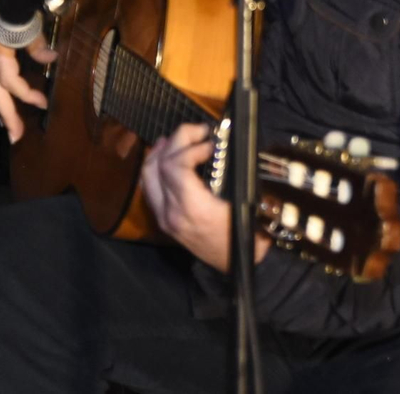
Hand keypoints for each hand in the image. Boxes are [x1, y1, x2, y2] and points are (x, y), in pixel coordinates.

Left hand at [141, 122, 269, 271]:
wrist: (244, 269)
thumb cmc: (251, 236)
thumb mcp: (244, 203)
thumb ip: (227, 173)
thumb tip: (217, 143)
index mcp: (192, 209)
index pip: (175, 165)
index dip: (191, 145)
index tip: (210, 140)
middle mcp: (171, 213)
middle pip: (158, 165)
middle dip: (176, 140)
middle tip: (197, 131)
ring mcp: (164, 218)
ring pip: (148, 174)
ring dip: (161, 151)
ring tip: (179, 138)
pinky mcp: (164, 221)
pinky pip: (150, 187)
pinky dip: (156, 167)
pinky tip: (169, 157)